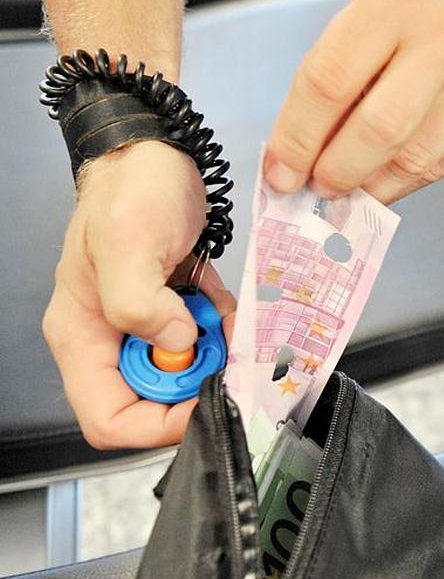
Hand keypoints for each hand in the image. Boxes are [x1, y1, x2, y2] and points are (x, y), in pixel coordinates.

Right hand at [42, 141, 235, 448]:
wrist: (155, 152)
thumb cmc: (131, 188)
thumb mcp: (130, 241)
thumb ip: (141, 303)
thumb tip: (175, 344)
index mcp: (82, 336)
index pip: (109, 418)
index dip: (158, 425)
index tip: (203, 401)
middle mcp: (110, 338)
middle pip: (155, 400)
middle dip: (198, 379)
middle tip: (226, 349)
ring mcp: (144, 325)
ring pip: (188, 370)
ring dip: (218, 350)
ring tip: (225, 314)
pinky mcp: (173, 309)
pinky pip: (205, 340)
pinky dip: (224, 327)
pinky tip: (224, 299)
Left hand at [264, 0, 443, 203]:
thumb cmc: (410, 20)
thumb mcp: (363, 22)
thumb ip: (330, 82)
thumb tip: (296, 159)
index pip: (331, 79)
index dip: (298, 136)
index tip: (281, 172)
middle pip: (380, 126)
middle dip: (338, 169)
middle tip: (317, 186)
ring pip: (415, 157)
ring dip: (371, 184)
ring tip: (348, 187)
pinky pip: (442, 166)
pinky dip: (404, 183)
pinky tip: (384, 180)